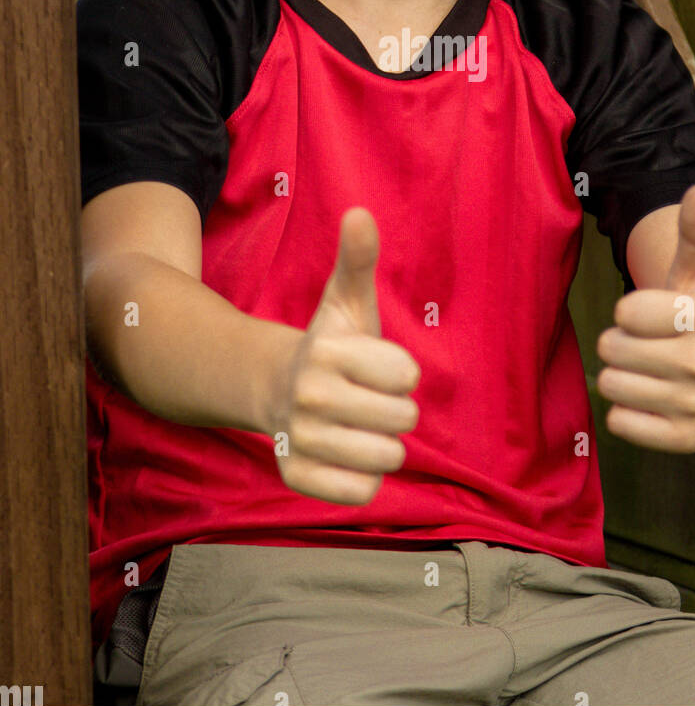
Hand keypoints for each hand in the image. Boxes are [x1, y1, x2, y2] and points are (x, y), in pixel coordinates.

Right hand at [271, 207, 420, 503]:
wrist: (277, 389)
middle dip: (398, 412)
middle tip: (370, 400)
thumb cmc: (332, 345)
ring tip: (359, 428)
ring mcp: (299, 438)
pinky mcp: (295, 476)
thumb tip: (360, 213)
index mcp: (327, 352)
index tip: (379, 367)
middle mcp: (307, 396)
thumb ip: (358, 259)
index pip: (406, 375)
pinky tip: (347, 456)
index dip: (402, 372)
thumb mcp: (347, 301)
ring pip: (386, 459)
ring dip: (384, 447)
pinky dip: (365, 479)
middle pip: (402, 421)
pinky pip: (362, 493)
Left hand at [595, 184, 694, 451]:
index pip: (625, 311)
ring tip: (654, 370)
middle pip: (610, 348)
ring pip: (610, 384)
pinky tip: (656, 399)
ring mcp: (694, 406)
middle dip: (624, 343)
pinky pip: (620, 422)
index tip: (658, 315)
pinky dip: (629, 411)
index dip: (633, 311)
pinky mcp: (683, 440)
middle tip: (655, 344)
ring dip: (623, 376)